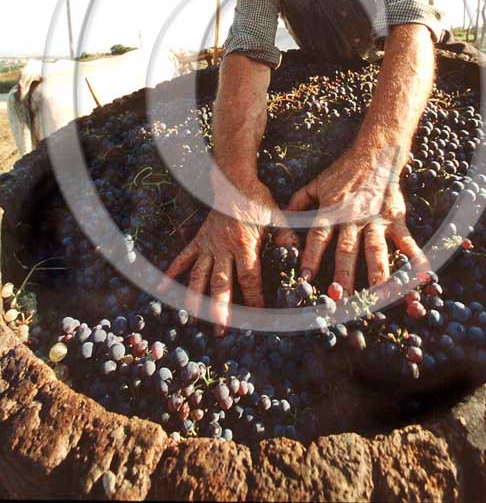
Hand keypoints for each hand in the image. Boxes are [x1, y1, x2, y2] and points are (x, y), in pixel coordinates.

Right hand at [159, 177, 297, 329]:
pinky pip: (183, 258)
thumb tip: (297, 256)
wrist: (234, 180)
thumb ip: (286, 237)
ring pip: (198, 275)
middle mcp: (223, 247)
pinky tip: (164, 290)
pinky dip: (172, 273)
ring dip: (196, 298)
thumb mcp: (277, 216)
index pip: (249, 277)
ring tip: (193, 320)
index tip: (256, 316)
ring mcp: (208, 245)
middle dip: (220, 308)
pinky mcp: (198, 240)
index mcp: (244, 244)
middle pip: (220, 282)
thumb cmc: (257, 200)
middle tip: (220, 330)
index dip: (253, 297)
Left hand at [287, 150, 426, 291]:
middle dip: (344, 275)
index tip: (305, 278)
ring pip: (375, 250)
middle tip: (341, 297)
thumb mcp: (316, 184)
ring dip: (376, 274)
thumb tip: (282, 220)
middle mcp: (353, 219)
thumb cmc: (343, 171)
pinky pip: (405, 240)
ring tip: (378, 297)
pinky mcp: (395, 218)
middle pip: (347, 250)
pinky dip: (414, 258)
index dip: (311, 257)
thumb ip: (299, 202)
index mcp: (332, 211)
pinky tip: (421, 276)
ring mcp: (376, 220)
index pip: (318, 237)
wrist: (374, 153)